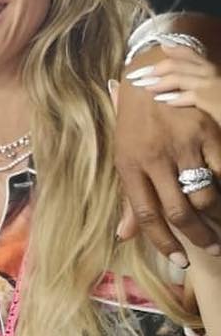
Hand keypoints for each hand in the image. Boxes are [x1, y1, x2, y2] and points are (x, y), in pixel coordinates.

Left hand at [113, 49, 220, 262]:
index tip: (180, 260)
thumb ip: (129, 199)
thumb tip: (124, 237)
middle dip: (197, 237)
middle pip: (178, 210)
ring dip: (215, 215)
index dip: (164, 242)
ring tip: (220, 224)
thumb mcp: (124, 158)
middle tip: (213, 249)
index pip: (146, 215)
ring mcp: (182, 143)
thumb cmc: (134, 124)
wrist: (147, 74)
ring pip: (204, 193)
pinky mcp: (207, 130)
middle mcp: (154, 157)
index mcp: (129, 167)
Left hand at [128, 52, 220, 123]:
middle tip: (136, 75)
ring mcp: (215, 86)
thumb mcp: (208, 94)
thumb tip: (164, 89)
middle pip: (180, 64)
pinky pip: (193, 96)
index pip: (191, 53)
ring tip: (143, 87)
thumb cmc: (218, 110)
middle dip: (155, 68)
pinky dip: (177, 97)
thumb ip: (189, 87)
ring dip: (161, 81)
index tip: (153, 49)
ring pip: (183, 77)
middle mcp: (214, 73)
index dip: (172, 50)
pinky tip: (162, 100)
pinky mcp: (214, 101)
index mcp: (212, 70)